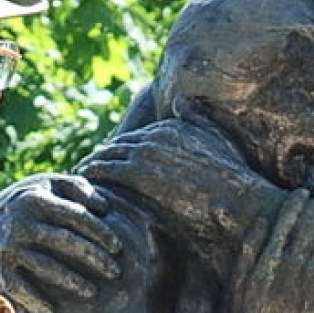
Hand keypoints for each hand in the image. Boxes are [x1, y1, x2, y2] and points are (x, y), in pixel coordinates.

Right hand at [0, 174, 122, 312]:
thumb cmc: (26, 204)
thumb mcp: (45, 186)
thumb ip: (76, 188)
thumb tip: (105, 205)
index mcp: (36, 197)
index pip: (77, 215)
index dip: (101, 232)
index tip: (118, 247)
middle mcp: (21, 220)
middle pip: (66, 241)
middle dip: (94, 258)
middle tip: (115, 272)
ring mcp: (8, 244)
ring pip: (46, 266)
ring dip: (72, 282)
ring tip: (91, 292)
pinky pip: (18, 287)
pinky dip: (35, 300)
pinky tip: (53, 311)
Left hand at [79, 120, 275, 243]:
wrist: (242, 206)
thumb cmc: (236, 189)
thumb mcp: (220, 149)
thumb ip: (198, 125)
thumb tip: (181, 106)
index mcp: (173, 126)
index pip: (132, 139)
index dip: (115, 157)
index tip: (99, 171)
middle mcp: (156, 132)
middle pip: (113, 147)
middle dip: (96, 164)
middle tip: (75, 184)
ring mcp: (146, 149)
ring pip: (101, 158)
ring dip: (86, 174)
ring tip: (70, 193)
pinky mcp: (138, 170)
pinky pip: (100, 174)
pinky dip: (87, 184)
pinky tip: (77, 200)